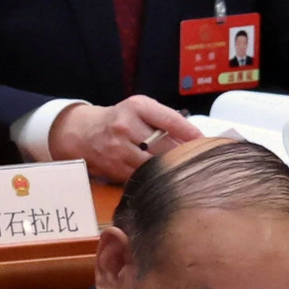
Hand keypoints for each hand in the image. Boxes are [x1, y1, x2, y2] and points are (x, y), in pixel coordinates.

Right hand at [49, 96, 203, 182]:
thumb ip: (165, 121)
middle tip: (198, 163)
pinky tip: (165, 181)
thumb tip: (196, 140)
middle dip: (182, 155)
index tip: (204, 142)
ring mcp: (119, 149)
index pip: (170, 120)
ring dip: (171, 170)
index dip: (190, 133)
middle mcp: (126, 126)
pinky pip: (143, 177)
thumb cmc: (121, 119)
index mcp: (137, 107)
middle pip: (164, 146)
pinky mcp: (115, 168)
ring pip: (154, 165)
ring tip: (184, 174)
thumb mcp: (141, 109)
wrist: (83, 133)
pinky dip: (156, 179)